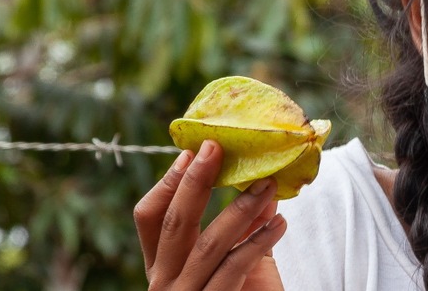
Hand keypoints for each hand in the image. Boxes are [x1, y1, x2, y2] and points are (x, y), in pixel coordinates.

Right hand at [135, 140, 286, 289]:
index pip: (148, 218)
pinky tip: (279, 223)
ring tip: (267, 186)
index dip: (168, 183)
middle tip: (217, 149)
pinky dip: (259, 242)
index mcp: (161, 267)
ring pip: (208, 245)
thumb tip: (260, 185)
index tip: (192, 153)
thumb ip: (238, 232)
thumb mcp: (230, 264)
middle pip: (173, 225)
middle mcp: (164, 283)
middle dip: (196, 183)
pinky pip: (235, 269)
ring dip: (240, 210)